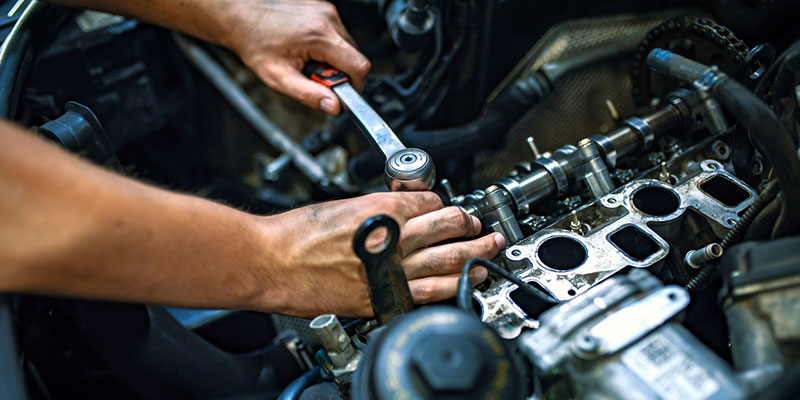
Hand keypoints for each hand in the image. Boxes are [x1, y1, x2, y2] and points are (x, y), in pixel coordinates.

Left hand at [221, 0, 370, 114]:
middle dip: (339, 73)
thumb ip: (309, 95)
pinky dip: (327, 47)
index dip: (355, 86)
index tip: (340, 93)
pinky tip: (307, 48)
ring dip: (333, 60)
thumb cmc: (256, 43)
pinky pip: (338, 35)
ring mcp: (327, 11)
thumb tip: (334, 106)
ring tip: (308, 60)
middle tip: (314, 76)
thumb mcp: (279, 78)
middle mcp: (328, 19)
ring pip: (348, 47)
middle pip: (355, 57)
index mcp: (319, 35)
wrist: (242, 18)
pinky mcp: (324, 9)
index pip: (359, 66)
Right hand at [259, 192, 504, 317]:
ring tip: (488, 251)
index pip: (432, 202)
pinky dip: (453, 287)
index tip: (448, 208)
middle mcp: (395, 238)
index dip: (443, 203)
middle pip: (450, 227)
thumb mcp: (344, 205)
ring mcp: (391, 270)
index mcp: (385, 208)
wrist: (272, 262)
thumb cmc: (297, 234)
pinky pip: (428, 293)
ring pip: (449, 260)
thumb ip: (379, 207)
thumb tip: (403, 209)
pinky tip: (466, 283)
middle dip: (470, 225)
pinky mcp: (382, 298)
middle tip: (481, 226)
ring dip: (475, 255)